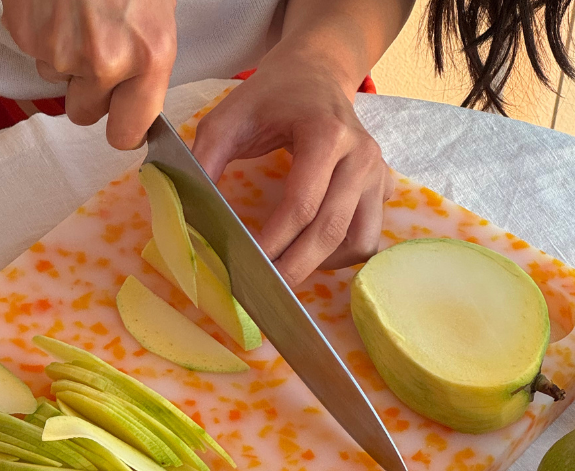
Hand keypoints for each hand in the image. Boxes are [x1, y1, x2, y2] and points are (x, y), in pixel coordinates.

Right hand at [2, 0, 176, 149]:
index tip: (122, 121)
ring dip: (65, 59)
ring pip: (55, 81)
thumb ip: (147, 67)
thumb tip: (134, 107)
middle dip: (89, 92)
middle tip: (99, 54)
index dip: (122, 128)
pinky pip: (33, 52)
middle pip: (83, 113)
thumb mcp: (158, 17)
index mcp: (148, 57)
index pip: (124, 133)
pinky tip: (58, 5)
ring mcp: (59, 49)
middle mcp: (103, 61)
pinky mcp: (25, 32)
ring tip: (79, 16)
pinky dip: (43, 33)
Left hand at [192, 52, 393, 286]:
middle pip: (331, 229)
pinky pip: (368, 235)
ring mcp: (377, 173)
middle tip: (264, 290)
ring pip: (359, 240)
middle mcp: (360, 155)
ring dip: (324, 264)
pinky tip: (312, 252)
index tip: (247, 264)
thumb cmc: (269, 98)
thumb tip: (192, 213)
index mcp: (326, 134)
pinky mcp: (382, 186)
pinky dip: (341, 254)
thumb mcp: (227, 118)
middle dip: (296, 266)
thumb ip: (206, 160)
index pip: (302, 204)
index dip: (274, 241)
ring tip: (289, 268)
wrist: (315, 75)